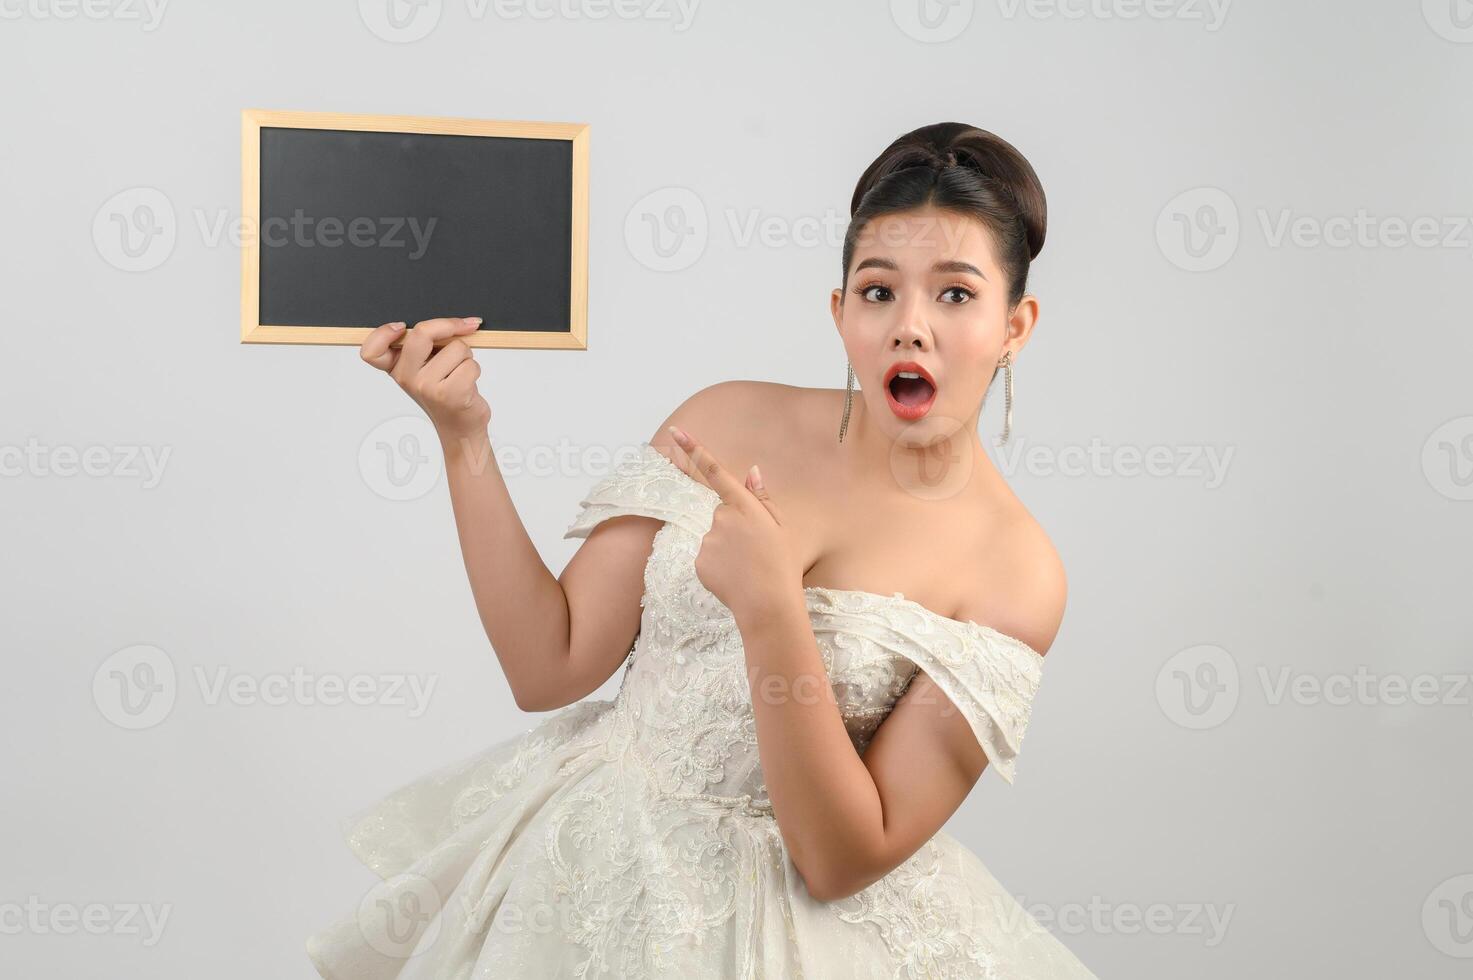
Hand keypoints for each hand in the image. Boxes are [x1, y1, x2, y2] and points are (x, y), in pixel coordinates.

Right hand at [360, 317, 490, 443]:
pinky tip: (467, 385)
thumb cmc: (446, 391)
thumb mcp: (427, 367)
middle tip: (464, 328)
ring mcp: (426, 387)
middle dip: (449, 326)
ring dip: (467, 356)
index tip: (401, 327)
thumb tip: (459, 323)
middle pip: (422, 334)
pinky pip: (471, 365)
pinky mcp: (450, 394)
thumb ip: (428, 344)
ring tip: (459, 373)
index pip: (371, 351)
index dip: (383, 333)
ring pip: (457, 348)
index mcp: (396, 367)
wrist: (460, 427)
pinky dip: (475, 370)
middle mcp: (406, 378)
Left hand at [666, 425, 802, 621]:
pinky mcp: (699, 559)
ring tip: (747, 567)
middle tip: (754, 551)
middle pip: (721, 514)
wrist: (768, 604)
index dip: (693, 449)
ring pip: (714, 537)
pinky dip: (718, 566)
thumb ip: (763, 497)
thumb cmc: (781, 565)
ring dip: (727, 549)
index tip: (675, 432)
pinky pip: (707, 557)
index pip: (715, 470)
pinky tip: (734, 577)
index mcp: (745, 506)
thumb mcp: (780, 527)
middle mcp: (723, 518)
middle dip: (733, 528)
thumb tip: (752, 471)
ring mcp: (709, 539)